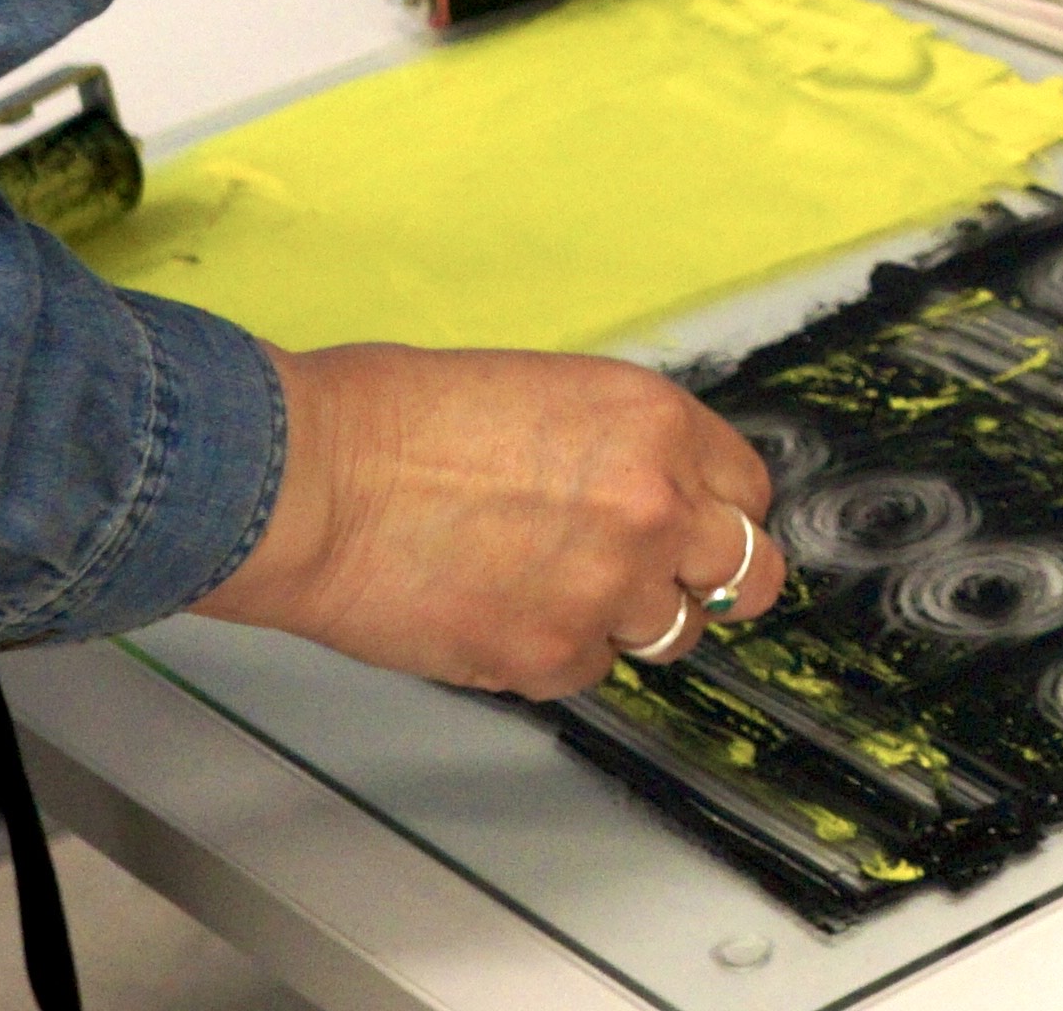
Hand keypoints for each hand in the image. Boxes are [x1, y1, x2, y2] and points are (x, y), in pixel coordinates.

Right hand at [189, 341, 788, 697]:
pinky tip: (500, 610)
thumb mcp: (548, 392)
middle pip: (748, 573)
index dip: (716, 511)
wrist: (314, 484)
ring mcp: (609, 591)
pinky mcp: (552, 660)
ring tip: (555, 588)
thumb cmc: (398, 420)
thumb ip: (621, 449)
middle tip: (660, 577)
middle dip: (709, 577)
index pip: (747, 491)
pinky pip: (591, 670)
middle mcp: (654, 508)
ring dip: (629, 618)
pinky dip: (556, 652)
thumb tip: (653, 492)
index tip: (692, 523)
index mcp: (655, 423)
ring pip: (671, 633)